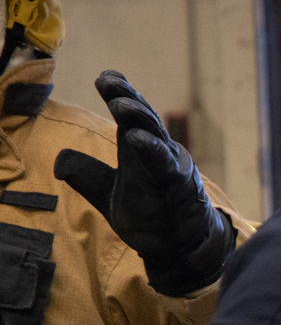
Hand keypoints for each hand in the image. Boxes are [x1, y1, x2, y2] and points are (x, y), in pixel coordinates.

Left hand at [54, 71, 235, 296]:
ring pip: (155, 136)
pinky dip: (151, 150)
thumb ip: (86, 175)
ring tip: (119, 103)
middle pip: (143, 118)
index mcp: (142, 151)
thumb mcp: (108, 194)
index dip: (120, 95)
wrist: (178, 248)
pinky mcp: (178, 187)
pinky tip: (136, 137)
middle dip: (127, 97)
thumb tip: (58, 161)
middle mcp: (158, 153)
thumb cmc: (150, 217)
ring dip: (138, 118)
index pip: (130, 117)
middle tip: (109, 80)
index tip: (105, 77)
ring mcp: (171, 168)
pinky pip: (164, 166)